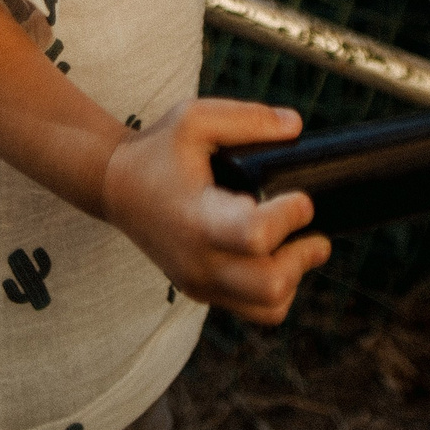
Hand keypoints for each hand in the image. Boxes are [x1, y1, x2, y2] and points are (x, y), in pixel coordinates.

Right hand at [101, 99, 329, 325]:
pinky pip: (254, 310)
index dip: (289, 218)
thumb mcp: (194, 118)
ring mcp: (198, 282)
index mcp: (197, 217)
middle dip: (302, 258)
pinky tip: (276, 258)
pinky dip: (276, 291)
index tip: (302, 197)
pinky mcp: (200, 292)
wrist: (115, 186)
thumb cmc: (158, 150)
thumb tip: (295, 127)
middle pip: (270, 285)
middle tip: (314, 233)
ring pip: (268, 307)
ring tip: (297, 247)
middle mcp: (197, 260)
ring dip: (294, 278)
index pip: (255, 236)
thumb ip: (247, 118)